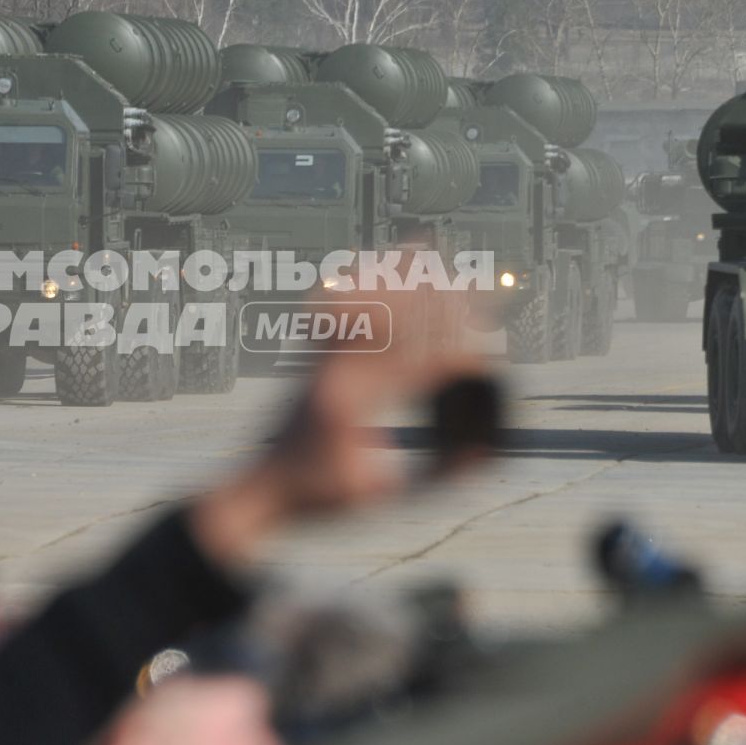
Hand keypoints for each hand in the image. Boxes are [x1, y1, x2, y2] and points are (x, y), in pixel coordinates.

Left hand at [189, 265, 494, 566]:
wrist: (257, 492)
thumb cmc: (316, 500)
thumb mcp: (379, 497)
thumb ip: (431, 478)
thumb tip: (482, 456)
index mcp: (349, 405)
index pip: (413, 367)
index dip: (456, 359)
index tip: (488, 358)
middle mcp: (329, 373)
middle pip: (391, 322)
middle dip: (436, 302)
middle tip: (473, 285)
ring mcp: (313, 363)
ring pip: (359, 304)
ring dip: (393, 275)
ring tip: (422, 244)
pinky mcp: (304, 361)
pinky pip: (328, 311)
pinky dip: (354, 284)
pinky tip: (369, 263)